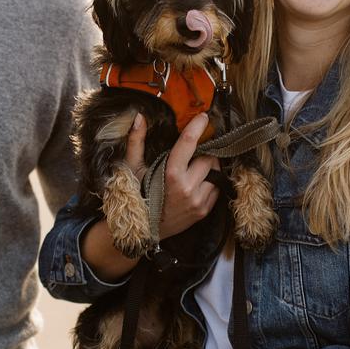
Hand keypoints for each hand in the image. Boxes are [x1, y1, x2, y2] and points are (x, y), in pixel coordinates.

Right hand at [125, 110, 220, 239]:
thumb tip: (140, 117)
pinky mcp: (204, 211)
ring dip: (208, 167)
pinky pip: (217, 188)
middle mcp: (188, 188)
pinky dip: (210, 182)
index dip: (197, 127)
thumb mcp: (133, 169)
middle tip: (192, 155)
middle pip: (208, 158)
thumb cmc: (137, 197)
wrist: (144, 231)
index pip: (189, 144)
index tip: (203, 117)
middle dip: (202, 153)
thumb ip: (136, 142)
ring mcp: (198, 201)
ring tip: (194, 170)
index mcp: (171, 175)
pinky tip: (196, 183)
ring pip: (216, 173)